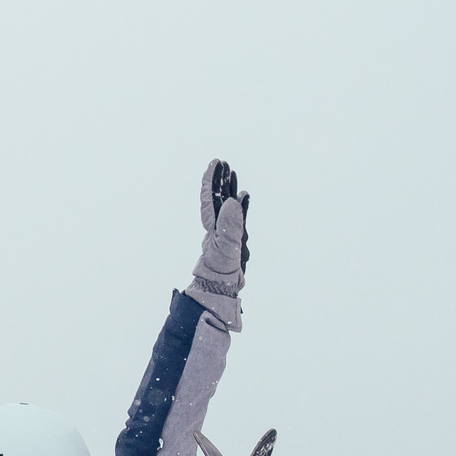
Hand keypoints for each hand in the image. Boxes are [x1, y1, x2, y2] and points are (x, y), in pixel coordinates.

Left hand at [188, 159, 251, 329]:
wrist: (220, 292)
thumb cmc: (221, 274)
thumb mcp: (227, 249)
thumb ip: (230, 225)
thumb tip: (232, 201)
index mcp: (214, 226)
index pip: (211, 198)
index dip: (213, 181)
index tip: (216, 164)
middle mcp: (218, 227)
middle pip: (218, 198)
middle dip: (219, 180)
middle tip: (222, 163)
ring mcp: (225, 233)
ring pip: (226, 206)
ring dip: (228, 189)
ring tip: (232, 173)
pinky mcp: (233, 241)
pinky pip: (237, 217)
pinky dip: (240, 205)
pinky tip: (244, 196)